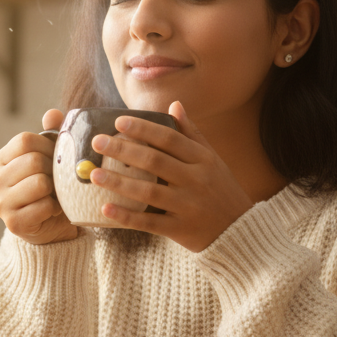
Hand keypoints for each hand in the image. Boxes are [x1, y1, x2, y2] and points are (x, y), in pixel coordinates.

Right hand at [0, 108, 78, 245]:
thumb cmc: (49, 187)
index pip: (25, 140)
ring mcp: (1, 203)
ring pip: (40, 183)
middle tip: (58, 179)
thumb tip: (53, 114)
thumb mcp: (49, 158)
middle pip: (33, 161)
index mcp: (1, 160)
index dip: (47, 145)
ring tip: (55, 194)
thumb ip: (52, 135)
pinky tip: (53, 210)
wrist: (50, 226)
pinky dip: (56, 208)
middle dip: (54, 169)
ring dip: (55, 190)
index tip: (55, 156)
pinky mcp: (13, 223)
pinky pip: (44, 206)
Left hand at [89, 101, 253, 252]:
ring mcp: (188, 206)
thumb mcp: (213, 159)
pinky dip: (126, 216)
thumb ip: (192, 134)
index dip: (143, 129)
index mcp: (203, 160)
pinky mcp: (180, 230)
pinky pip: (149, 223)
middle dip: (124, 150)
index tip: (119, 122)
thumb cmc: (221, 190)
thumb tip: (174, 105)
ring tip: (95, 174)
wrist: (241, 231)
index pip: (169, 139)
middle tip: (98, 142)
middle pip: (155, 162)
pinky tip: (105, 209)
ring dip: (119, 182)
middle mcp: (196, 180)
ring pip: (148, 192)